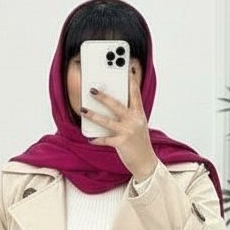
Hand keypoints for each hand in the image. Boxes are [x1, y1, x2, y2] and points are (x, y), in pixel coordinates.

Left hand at [82, 64, 157, 181]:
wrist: (146, 162)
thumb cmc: (139, 142)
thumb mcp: (138, 125)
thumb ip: (128, 114)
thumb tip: (110, 106)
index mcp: (139, 114)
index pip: (135, 93)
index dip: (131, 80)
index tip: (127, 67)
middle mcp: (134, 120)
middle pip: (116, 105)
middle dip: (103, 97)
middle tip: (92, 90)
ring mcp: (128, 132)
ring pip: (107, 121)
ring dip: (93, 115)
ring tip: (83, 110)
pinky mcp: (121, 143)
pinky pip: (105, 140)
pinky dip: (97, 140)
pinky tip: (90, 139)